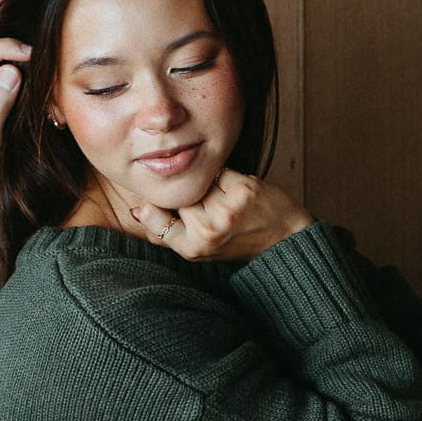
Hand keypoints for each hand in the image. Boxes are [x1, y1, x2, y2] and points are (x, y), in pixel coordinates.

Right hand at [127, 169, 312, 261]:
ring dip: (211, 185)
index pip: (154, 216)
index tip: (167, 205)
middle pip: (180, 194)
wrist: (285, 241)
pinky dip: (227, 177)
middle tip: (212, 207)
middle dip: (193, 195)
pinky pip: (220, 172)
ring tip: (226, 200)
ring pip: (200, 182)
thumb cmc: (238, 243)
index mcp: (191, 248)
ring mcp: (226, 211)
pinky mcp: (243, 190)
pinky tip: (238, 191)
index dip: (156, 205)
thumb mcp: (199, 249)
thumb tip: (137, 210)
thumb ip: (166, 232)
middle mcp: (207, 232)